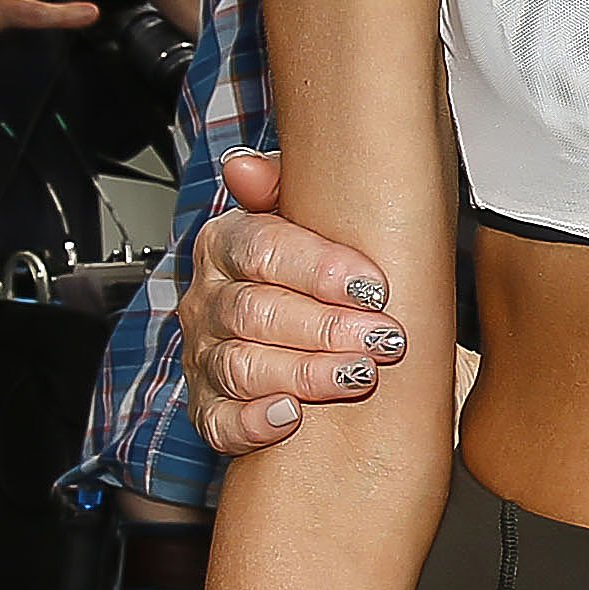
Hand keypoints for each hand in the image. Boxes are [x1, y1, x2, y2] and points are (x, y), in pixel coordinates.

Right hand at [180, 146, 413, 454]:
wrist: (332, 339)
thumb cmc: (327, 277)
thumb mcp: (320, 221)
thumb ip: (288, 186)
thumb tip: (243, 167)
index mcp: (228, 245)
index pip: (261, 248)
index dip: (318, 268)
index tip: (373, 285)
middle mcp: (208, 301)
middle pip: (254, 311)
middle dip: (325, 326)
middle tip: (383, 338)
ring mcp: (205, 357)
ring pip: (241, 366)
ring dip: (306, 372)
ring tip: (359, 374)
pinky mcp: (210, 410)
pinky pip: (219, 422)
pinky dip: (252, 422)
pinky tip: (291, 416)